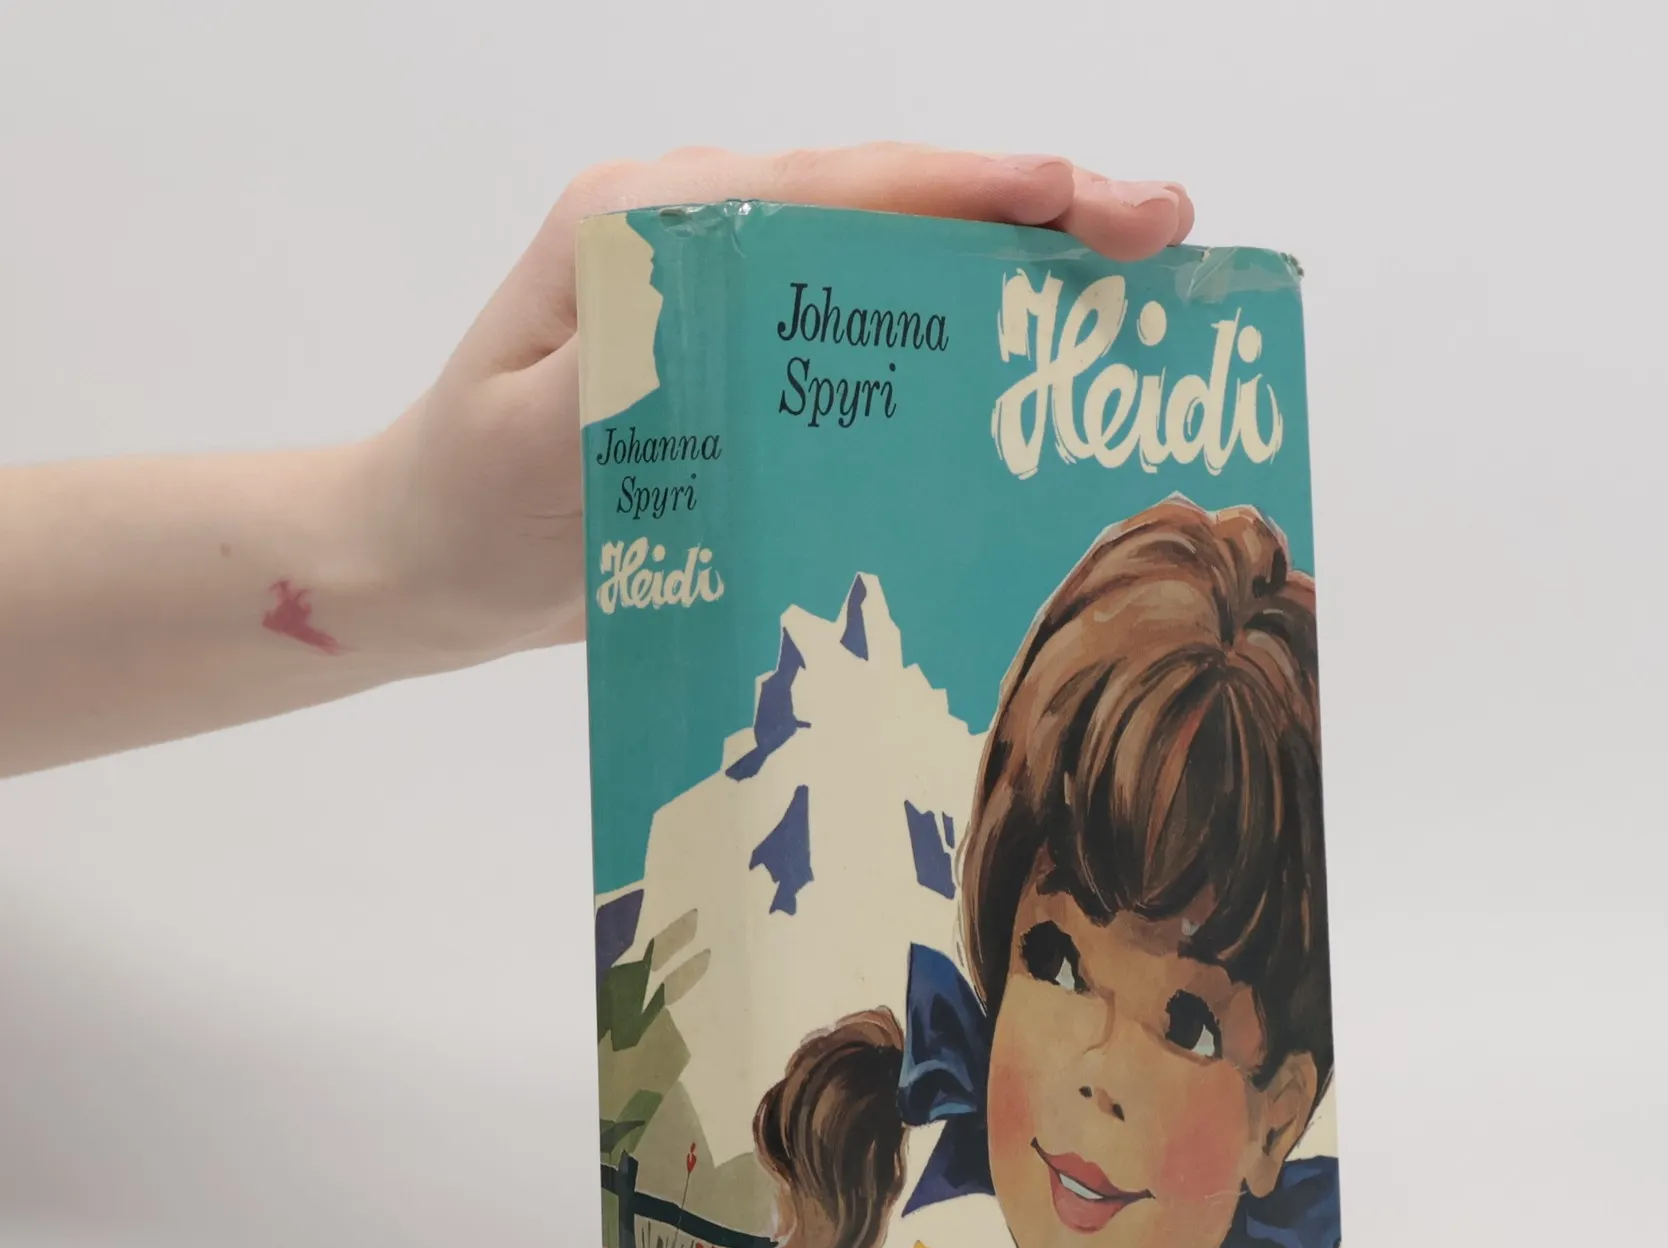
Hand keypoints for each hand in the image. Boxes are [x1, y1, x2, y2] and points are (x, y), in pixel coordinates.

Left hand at [366, 146, 1195, 668]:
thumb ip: (631, 378)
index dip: (966, 191)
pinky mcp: (756, 370)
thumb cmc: (471, 501)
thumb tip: (737, 322)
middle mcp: (707, 242)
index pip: (833, 190)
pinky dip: (966, 343)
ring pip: (898, 265)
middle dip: (1032, 213)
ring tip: (1136, 296)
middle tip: (1160, 235)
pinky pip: (877, 339)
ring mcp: (736, 303)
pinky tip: (1039, 379)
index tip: (1079, 203)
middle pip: (891, 208)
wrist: (429, 559)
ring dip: (1018, 273)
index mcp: (653, 225)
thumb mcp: (533, 442)